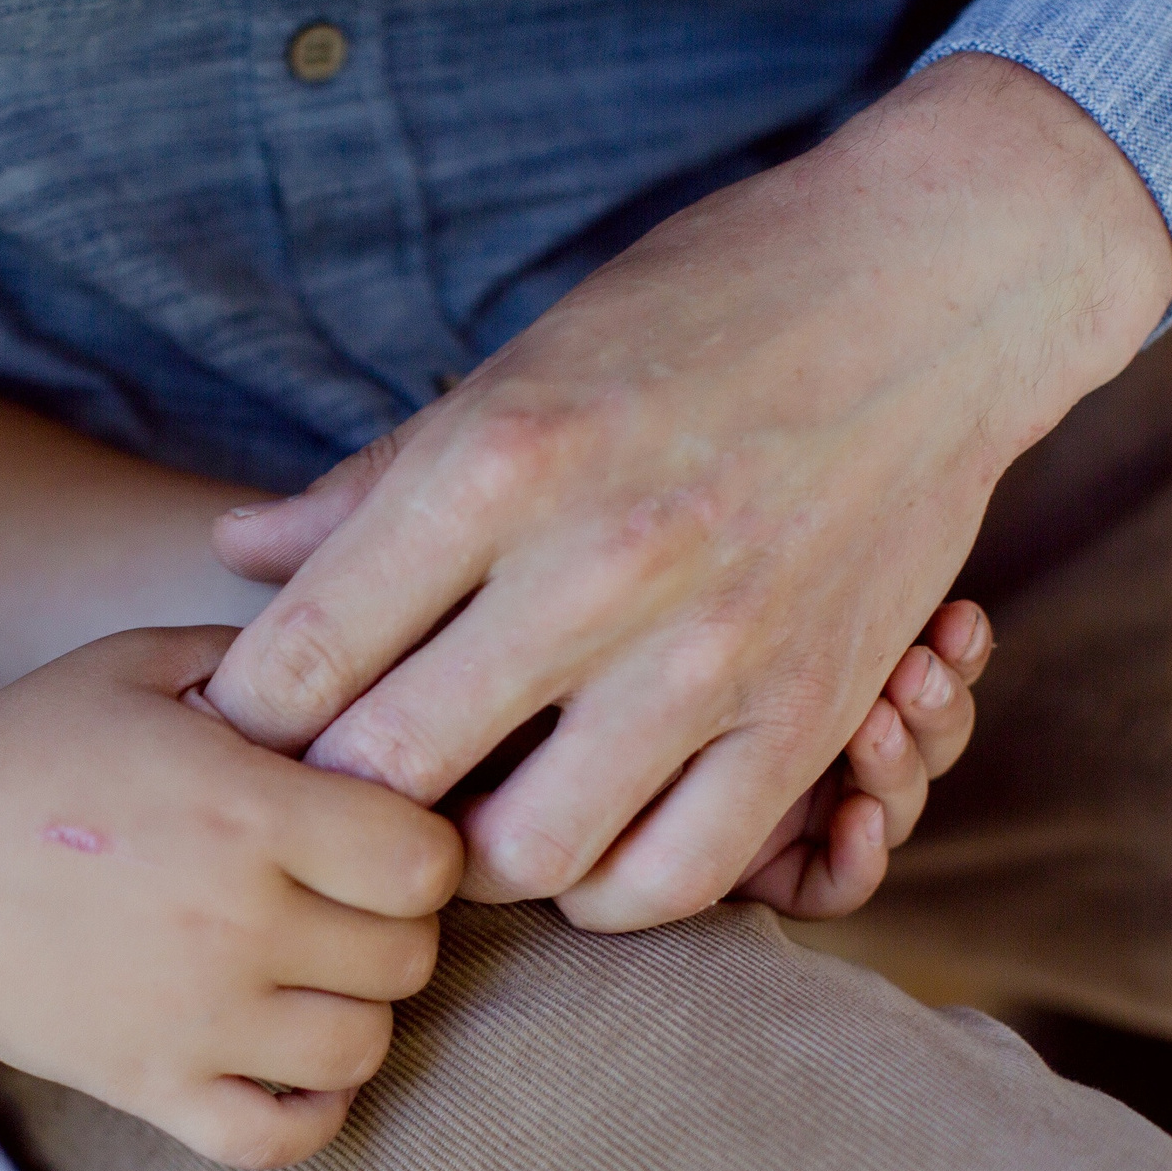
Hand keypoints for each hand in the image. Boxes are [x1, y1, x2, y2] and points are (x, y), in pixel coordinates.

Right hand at [0, 628, 463, 1168]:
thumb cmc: (20, 759)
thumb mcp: (132, 667)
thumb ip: (254, 656)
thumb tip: (355, 652)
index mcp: (246, 811)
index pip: (425, 860)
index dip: (422, 846)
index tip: (377, 831)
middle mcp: (236, 922)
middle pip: (409, 955)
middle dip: (393, 923)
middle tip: (344, 898)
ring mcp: (197, 1018)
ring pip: (364, 1046)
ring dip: (357, 1009)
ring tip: (315, 971)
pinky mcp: (153, 1087)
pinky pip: (284, 1137)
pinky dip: (310, 1111)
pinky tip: (292, 1061)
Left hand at [208, 55, 1171, 930]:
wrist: (936, 281)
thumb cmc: (702, 305)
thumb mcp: (516, 364)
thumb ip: (373, 485)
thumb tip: (234, 553)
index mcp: (497, 463)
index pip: (299, 657)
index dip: (242, 719)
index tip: (243, 730)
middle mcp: (596, 567)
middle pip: (387, 771)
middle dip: (329, 801)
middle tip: (331, 792)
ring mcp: (712, 653)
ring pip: (525, 854)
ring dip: (468, 857)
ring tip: (460, 815)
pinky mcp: (809, 714)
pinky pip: (677, 876)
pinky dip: (607, 888)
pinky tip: (580, 843)